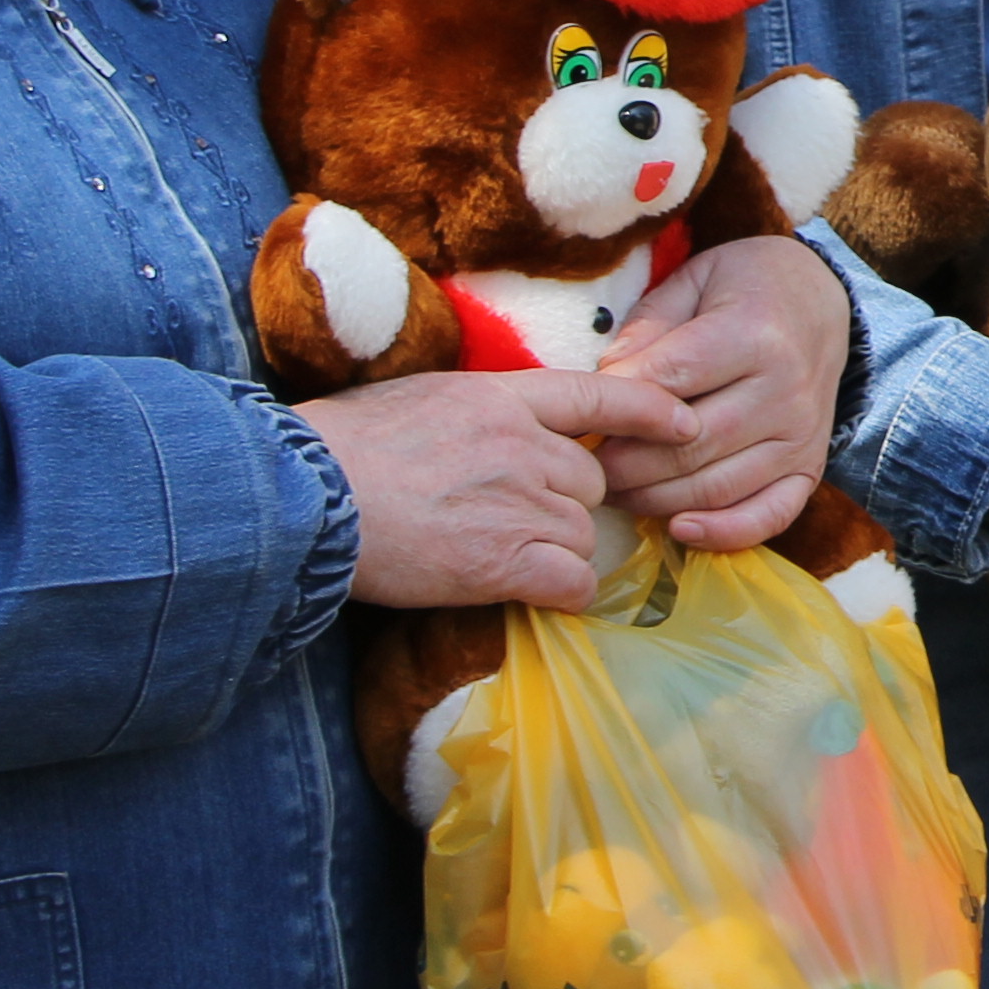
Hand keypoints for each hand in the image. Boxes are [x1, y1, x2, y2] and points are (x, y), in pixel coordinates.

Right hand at [301, 367, 669, 608]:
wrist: (304, 494)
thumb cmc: (340, 447)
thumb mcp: (418, 399)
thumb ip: (475, 411)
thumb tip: (488, 428)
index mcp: (501, 396)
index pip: (599, 395)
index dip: (651, 410)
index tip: (684, 424)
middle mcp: (524, 445)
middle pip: (591, 482)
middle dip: (567, 506)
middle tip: (513, 523)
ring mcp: (518, 502)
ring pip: (583, 534)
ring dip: (556, 552)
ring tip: (500, 558)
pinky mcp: (504, 560)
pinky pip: (571, 581)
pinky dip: (561, 593)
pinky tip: (530, 593)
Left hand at [591, 234, 851, 549]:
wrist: (824, 303)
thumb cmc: (746, 288)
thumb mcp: (695, 279)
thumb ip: (649, 325)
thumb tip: (606, 380)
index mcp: (753, 332)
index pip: (672, 380)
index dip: (617, 404)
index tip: (580, 415)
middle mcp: (784, 389)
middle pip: (689, 446)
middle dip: (623, 463)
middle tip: (582, 464)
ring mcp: (800, 435)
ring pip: (717, 487)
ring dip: (654, 499)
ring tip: (613, 490)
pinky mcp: (809, 467)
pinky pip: (769, 515)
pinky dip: (724, 533)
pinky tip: (679, 529)